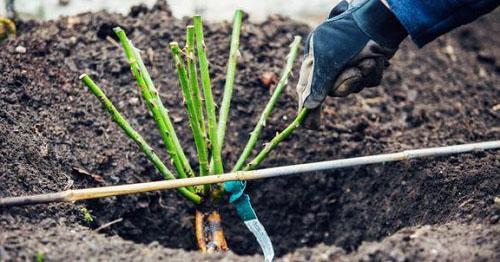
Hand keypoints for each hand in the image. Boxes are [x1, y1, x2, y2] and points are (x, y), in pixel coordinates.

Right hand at [296, 0, 406, 125]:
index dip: (308, 107)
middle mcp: (331, 64)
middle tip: (354, 72)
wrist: (379, 21)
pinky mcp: (368, 66)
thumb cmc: (347, 36)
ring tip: (367, 58)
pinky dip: (374, 73)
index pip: (307, 88)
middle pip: (334, 91)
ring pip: (353, 88)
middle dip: (346, 83)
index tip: (309, 126)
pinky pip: (369, 82)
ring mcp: (350, 65)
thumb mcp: (327, 60)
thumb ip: (316, 84)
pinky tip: (376, 58)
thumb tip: (307, 106)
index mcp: (315, 59)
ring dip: (362, 76)